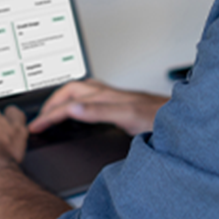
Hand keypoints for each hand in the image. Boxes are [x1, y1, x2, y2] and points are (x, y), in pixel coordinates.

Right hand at [29, 79, 167, 135]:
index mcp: (104, 96)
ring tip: (52, 112)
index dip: (50, 115)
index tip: (36, 127)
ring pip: (80, 92)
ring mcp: (115, 99)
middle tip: (39, 120)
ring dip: (63, 100)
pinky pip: (90, 99)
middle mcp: (108, 94)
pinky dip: (77, 104)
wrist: (182, 119)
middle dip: (51, 103)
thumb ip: (99, 111)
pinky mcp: (121, 106)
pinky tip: (80, 113)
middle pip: (70, 91)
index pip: (68, 103)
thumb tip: (72, 108)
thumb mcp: (127, 116)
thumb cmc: (160, 117)